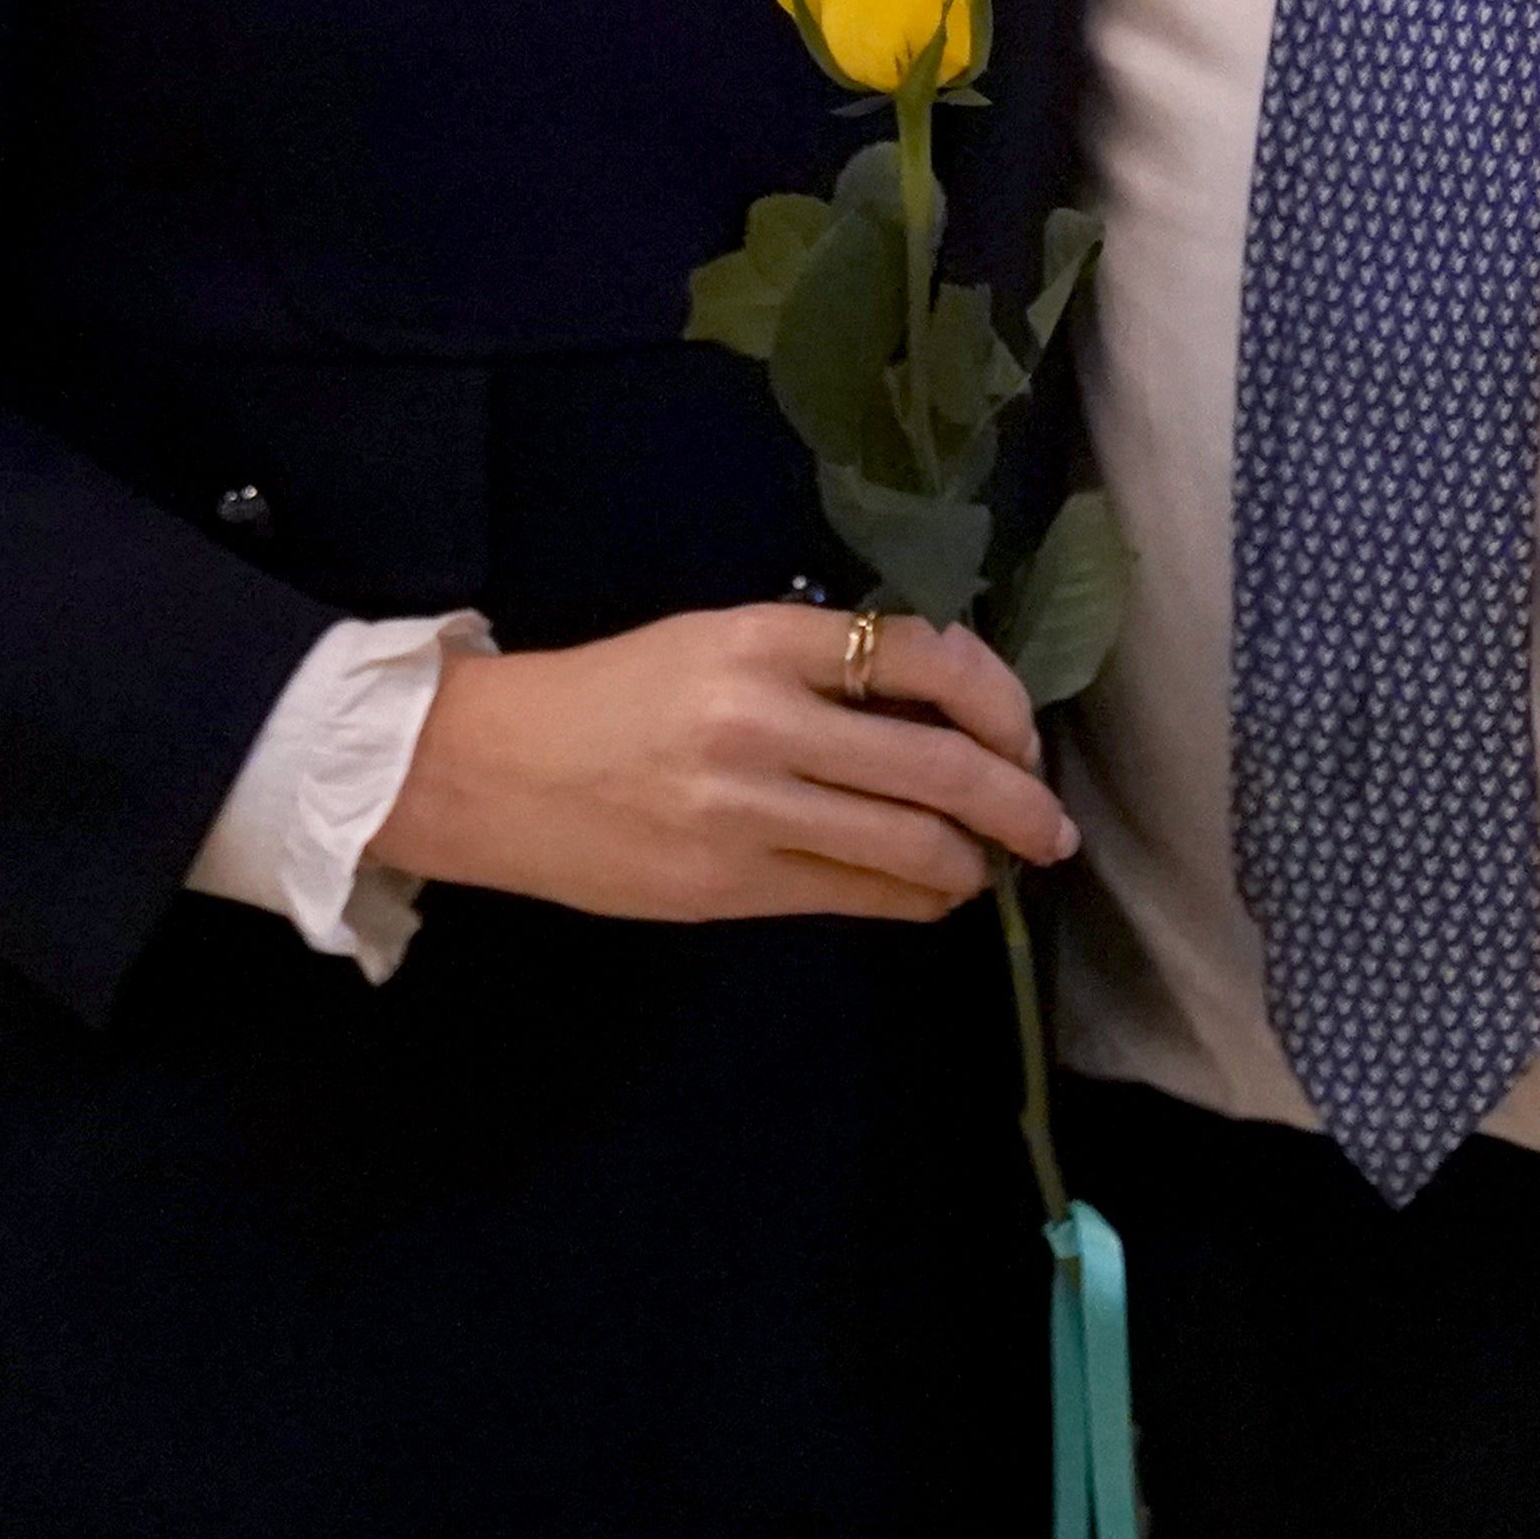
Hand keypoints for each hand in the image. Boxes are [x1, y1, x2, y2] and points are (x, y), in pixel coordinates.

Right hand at [373, 605, 1077, 923]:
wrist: (490, 770)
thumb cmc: (610, 696)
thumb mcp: (714, 641)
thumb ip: (818, 667)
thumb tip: (939, 707)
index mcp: (761, 638)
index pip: (922, 656)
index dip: (999, 700)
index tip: (1019, 734)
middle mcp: (762, 719)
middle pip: (941, 762)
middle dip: (1019, 802)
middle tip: (1050, 825)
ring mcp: (746, 811)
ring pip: (913, 844)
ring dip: (975, 861)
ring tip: (991, 865)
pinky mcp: (727, 886)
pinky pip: (858, 898)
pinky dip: (916, 899)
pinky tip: (931, 894)